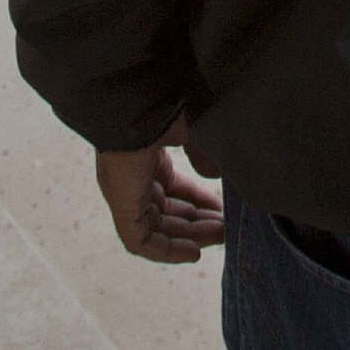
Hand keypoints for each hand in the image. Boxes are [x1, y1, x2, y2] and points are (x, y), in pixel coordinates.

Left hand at [95, 119, 225, 264]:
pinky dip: (167, 252)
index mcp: (147, 157)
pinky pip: (141, 242)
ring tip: (220, 237)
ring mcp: (125, 193)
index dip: (200, 202)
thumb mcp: (192, 131)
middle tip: (227, 228)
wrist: (138, 97)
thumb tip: (212, 176)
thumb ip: (203, 155)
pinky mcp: (121, 206)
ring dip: (189, 237)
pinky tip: (193, 253)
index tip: (223, 210)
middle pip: (166, 212)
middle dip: (198, 223)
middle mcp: (134, 178)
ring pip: (157, 229)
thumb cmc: (164, 106)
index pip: (173, 190)